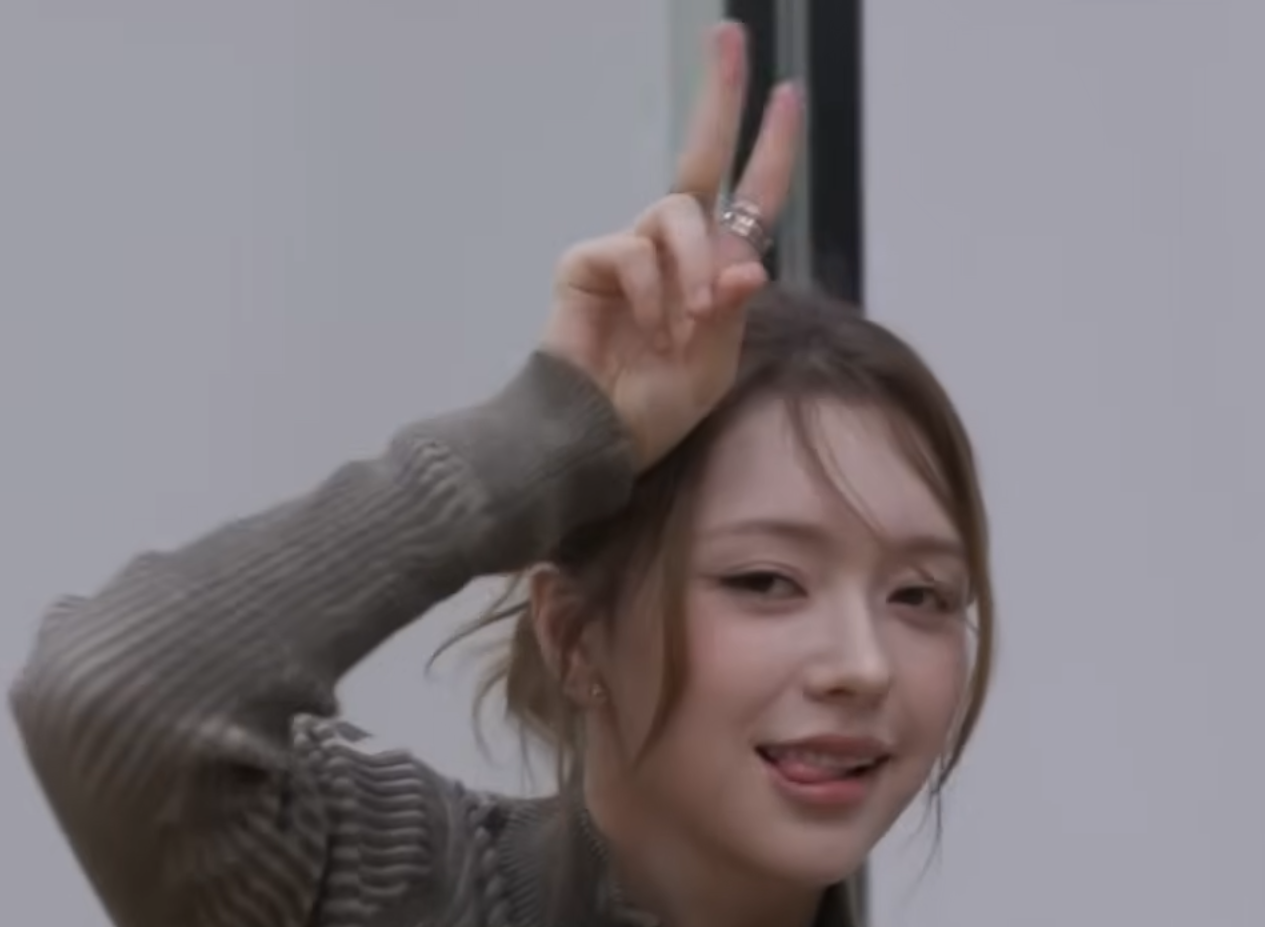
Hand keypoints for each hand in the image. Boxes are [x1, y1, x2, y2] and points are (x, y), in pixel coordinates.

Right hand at [540, 21, 802, 469]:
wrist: (597, 439)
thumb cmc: (653, 411)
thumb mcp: (713, 365)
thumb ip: (731, 311)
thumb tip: (747, 262)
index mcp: (708, 274)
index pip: (746, 201)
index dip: (770, 150)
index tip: (787, 92)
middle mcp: (668, 252)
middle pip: (698, 161)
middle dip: (719, 97)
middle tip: (729, 33)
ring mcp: (626, 253)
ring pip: (676, 216)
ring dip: (690, 269)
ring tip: (683, 326)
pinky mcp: (586, 262)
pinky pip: (633, 251)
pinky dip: (652, 292)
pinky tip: (648, 329)